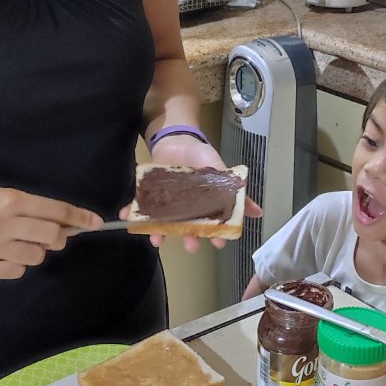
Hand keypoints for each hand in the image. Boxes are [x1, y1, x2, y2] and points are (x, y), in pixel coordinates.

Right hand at [0, 182, 103, 278]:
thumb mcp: (1, 193)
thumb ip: (32, 208)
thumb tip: (66, 224)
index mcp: (10, 200)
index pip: (55, 210)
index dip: (79, 217)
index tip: (96, 223)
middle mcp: (2, 223)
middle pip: (51, 236)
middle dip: (58, 237)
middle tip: (50, 235)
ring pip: (35, 257)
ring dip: (35, 251)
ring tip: (19, 243)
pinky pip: (16, 272)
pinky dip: (16, 265)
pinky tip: (3, 254)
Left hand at [131, 134, 261, 252]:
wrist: (178, 139)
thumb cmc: (202, 157)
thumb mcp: (221, 173)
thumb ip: (237, 193)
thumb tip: (258, 213)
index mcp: (202, 206)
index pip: (210, 225)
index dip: (214, 235)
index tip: (218, 244)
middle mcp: (184, 208)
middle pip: (186, 227)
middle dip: (187, 238)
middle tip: (190, 246)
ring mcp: (166, 202)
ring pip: (163, 222)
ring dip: (158, 232)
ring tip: (156, 239)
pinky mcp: (150, 194)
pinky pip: (140, 206)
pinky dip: (132, 212)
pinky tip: (126, 217)